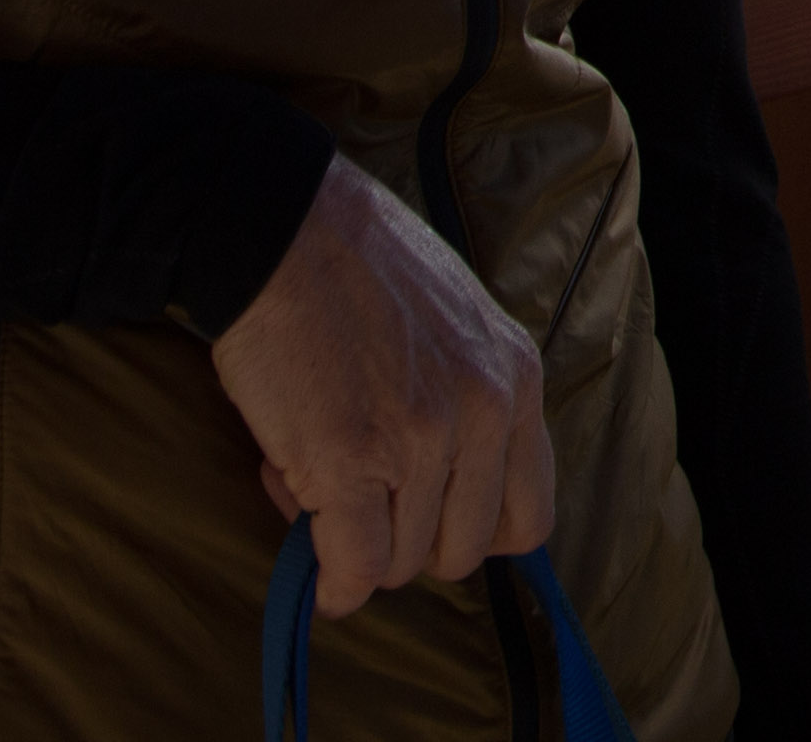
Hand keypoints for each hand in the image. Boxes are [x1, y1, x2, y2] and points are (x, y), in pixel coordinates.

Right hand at [208, 156, 553, 619]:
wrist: (281, 228)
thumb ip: (469, 400)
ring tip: (312, 475)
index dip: (472, 531)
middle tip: (359, 497)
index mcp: (515, 376)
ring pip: (402, 561)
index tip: (427, 518)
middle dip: (408, 542)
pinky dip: (333, 583)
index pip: (530, 515)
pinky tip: (312, 565)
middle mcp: (482, 411)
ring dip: (354, 543)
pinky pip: (355, 567)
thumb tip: (444, 496)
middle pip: (463, 550)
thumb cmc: (354, 270)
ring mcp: (420, 439)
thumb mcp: (456, 323)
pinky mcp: (350, 460)